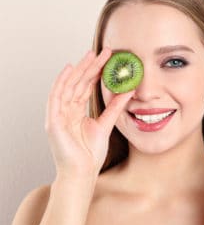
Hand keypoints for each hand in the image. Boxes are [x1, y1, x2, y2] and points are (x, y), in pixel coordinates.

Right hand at [45, 47, 134, 176]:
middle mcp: (66, 110)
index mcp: (77, 112)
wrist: (82, 172)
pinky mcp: (53, 120)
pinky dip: (61, 82)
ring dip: (80, 69)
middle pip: (78, 83)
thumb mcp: (106, 124)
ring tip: (92, 55)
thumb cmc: (90, 153)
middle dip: (90, 66)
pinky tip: (70, 69)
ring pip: (69, 86)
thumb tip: (128, 91)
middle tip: (103, 52)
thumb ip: (115, 107)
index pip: (86, 87)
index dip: (96, 73)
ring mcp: (58, 114)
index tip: (108, 60)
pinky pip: (56, 97)